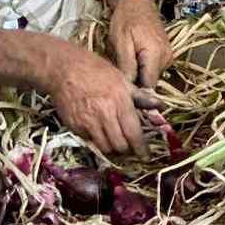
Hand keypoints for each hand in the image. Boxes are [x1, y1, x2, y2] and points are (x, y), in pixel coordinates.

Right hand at [46, 41, 146, 155]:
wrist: (64, 69)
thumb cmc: (94, 69)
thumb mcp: (121, 78)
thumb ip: (140, 96)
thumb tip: (159, 105)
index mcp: (119, 101)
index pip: (133, 133)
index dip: (141, 148)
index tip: (146, 156)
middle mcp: (105, 114)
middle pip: (120, 145)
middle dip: (127, 149)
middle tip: (130, 147)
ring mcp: (88, 122)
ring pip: (105, 148)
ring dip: (112, 148)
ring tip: (116, 141)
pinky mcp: (75, 127)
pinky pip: (90, 142)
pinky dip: (97, 140)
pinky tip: (99, 131)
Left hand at [108, 0, 173, 94]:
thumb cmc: (126, 18)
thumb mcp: (121, 42)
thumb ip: (127, 67)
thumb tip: (130, 90)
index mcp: (156, 55)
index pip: (149, 87)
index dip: (135, 93)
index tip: (121, 94)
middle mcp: (167, 57)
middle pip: (150, 83)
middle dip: (135, 83)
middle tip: (119, 76)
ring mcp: (168, 55)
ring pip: (151, 76)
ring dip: (138, 75)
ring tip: (125, 63)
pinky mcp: (166, 53)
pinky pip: (153, 68)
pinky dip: (143, 68)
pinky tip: (132, 59)